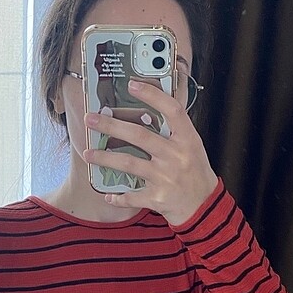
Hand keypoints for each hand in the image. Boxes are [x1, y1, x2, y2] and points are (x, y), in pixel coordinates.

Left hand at [82, 78, 218, 226]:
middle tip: (91, 119)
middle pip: (140, 135)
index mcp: (187, 140)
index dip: (153, 95)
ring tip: (88, 153)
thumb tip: (146, 111)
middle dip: (111, 126)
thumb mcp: (192, 147)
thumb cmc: (195, 173)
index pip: (172, 110)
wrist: (205, 207)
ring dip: (105, 158)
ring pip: (129, 164)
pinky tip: (108, 194)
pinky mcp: (158, 198)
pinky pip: (132, 195)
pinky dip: (118, 196)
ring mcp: (166, 177)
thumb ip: (174, 132)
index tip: (132, 84)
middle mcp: (176, 156)